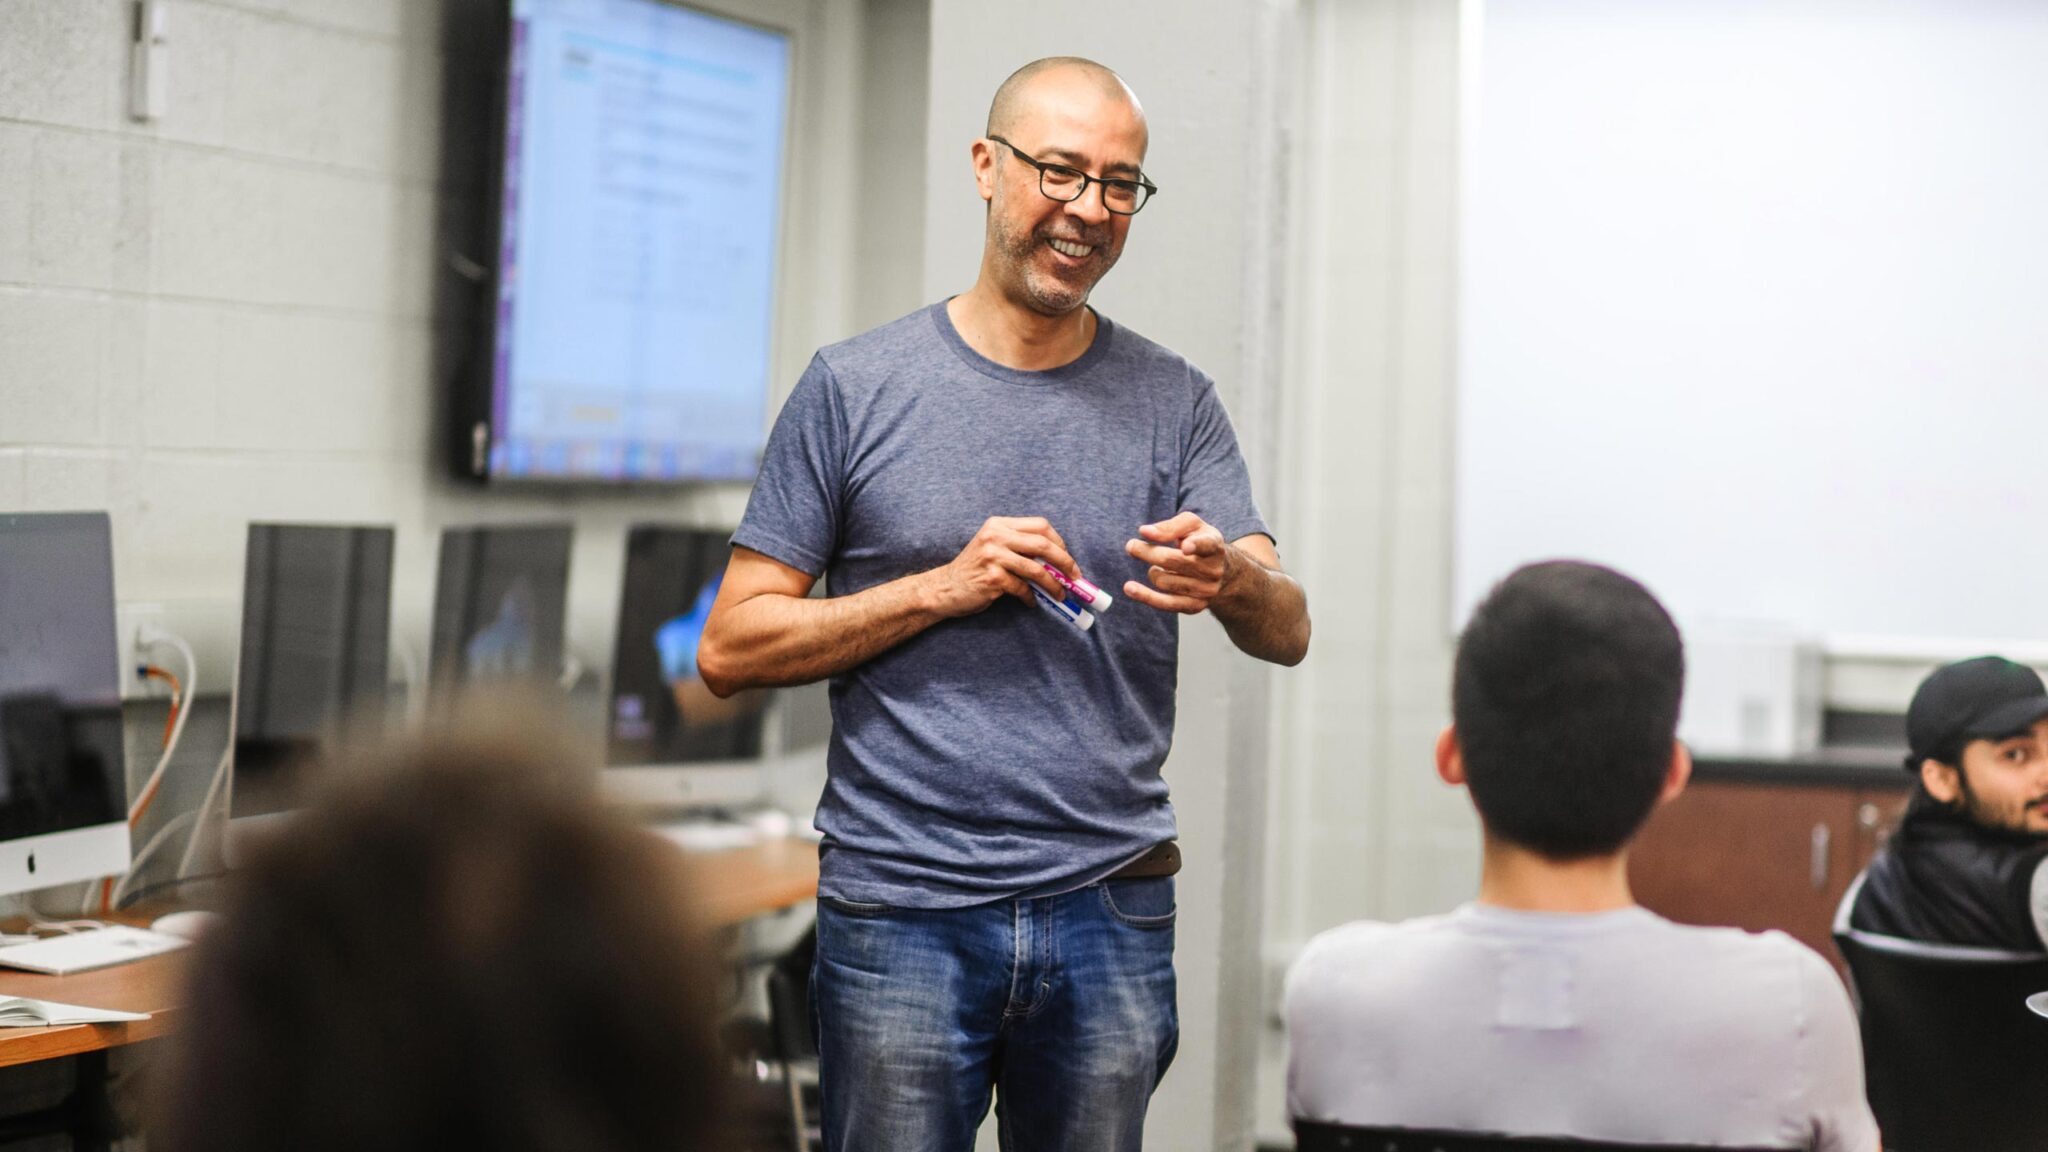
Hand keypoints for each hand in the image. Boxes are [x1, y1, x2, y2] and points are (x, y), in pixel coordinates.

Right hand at [923, 516, 1079, 617]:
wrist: (944, 588)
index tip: (1068, 557)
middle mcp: (996, 536)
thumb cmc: (974, 570)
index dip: (1059, 542)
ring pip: (1036, 569)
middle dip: (1065, 562)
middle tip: (1075, 576)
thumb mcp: (993, 547)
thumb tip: (1057, 560)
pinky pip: (1022, 588)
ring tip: (1060, 594)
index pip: (1040, 525)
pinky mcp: (992, 578)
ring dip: (1053, 585)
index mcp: (999, 524)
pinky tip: (1032, 602)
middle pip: (1043, 544)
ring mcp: (993, 556)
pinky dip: (1031, 597)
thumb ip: (1018, 545)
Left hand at [1124, 512, 1230, 613]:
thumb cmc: (1199, 541)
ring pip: (1164, 581)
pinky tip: (1129, 588)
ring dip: (1152, 572)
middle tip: (1131, 545)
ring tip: (1158, 567)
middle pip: (1173, 561)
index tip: (1185, 547)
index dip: (1195, 546)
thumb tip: (1145, 532)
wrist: (1221, 571)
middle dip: (1148, 553)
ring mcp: (1206, 590)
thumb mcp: (1191, 525)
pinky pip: (1166, 603)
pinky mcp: (1196, 606)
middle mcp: (1213, 570)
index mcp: (1214, 545)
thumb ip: (1169, 526)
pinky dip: (1145, 596)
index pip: (1206, 545)